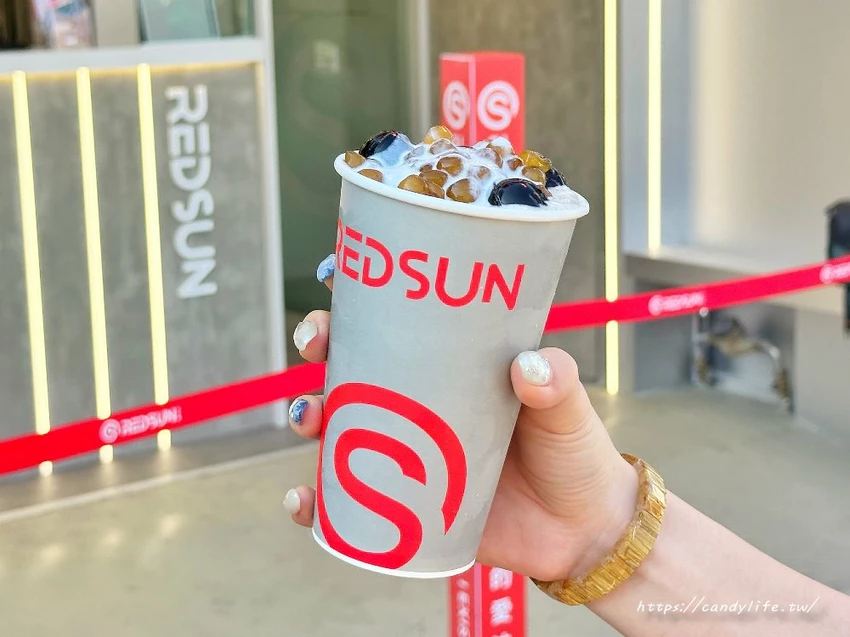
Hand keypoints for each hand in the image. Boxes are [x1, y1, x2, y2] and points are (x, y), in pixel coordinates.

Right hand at [284, 259, 637, 580]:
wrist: (579, 533)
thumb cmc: (573, 454)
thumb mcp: (569, 411)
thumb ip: (557, 384)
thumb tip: (528, 365)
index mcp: (457, 365)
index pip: (402, 318)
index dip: (361, 294)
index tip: (333, 273)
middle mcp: (422, 401)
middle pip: (355, 361)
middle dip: (321, 343)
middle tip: (315, 343)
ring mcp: (406, 450)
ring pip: (339, 422)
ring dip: (310, 413)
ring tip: (309, 417)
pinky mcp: (401, 503)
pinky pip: (345, 500)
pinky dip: (316, 502)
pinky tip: (304, 501)